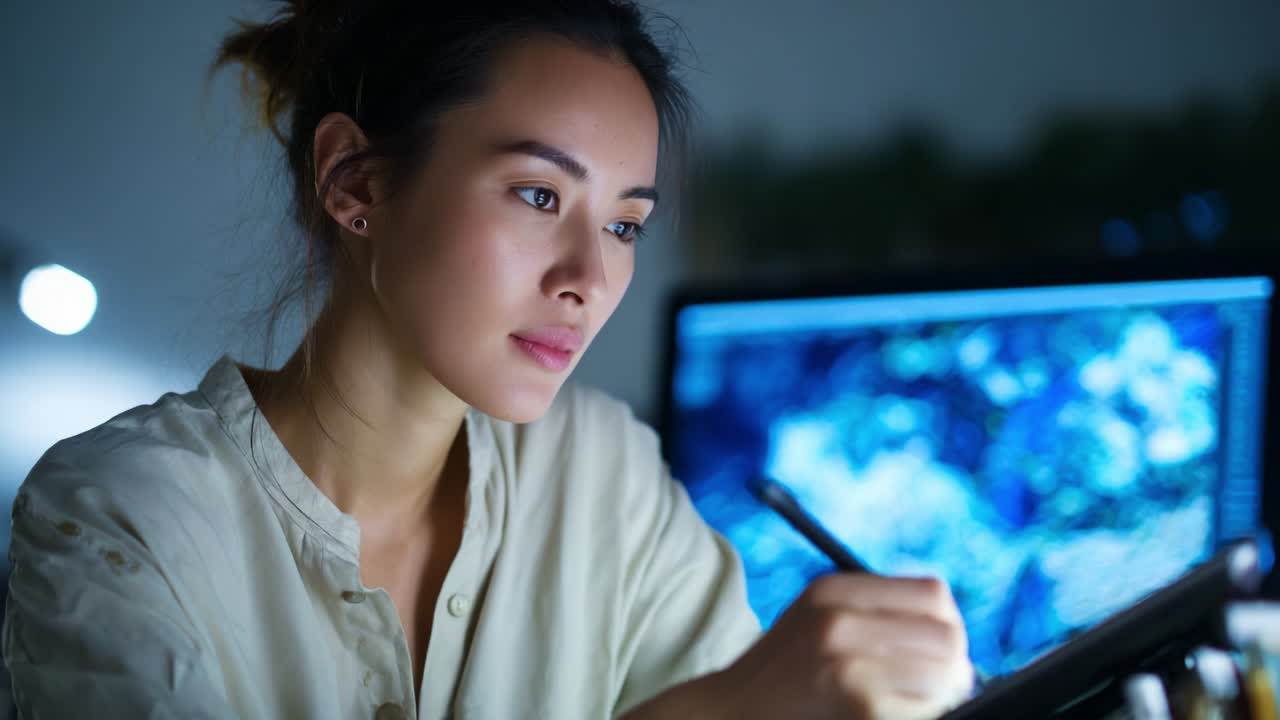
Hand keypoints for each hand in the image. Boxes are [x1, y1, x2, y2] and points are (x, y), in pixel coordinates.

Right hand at [715, 574, 972, 719]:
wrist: (726, 715)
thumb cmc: (778, 679)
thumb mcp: (816, 622)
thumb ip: (873, 618)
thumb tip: (956, 652)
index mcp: (834, 589)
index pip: (932, 594)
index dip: (948, 626)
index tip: (941, 654)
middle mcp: (841, 616)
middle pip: (946, 634)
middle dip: (952, 667)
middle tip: (939, 691)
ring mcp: (848, 658)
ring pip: (943, 675)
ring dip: (937, 698)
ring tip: (907, 706)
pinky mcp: (859, 701)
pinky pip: (923, 709)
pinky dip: (917, 716)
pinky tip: (883, 716)